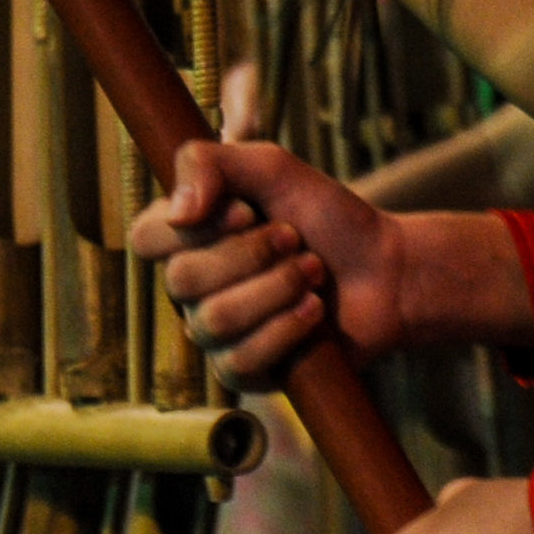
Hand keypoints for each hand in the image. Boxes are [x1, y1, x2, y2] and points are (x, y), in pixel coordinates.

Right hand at [130, 138, 403, 385]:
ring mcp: (214, 333)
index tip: (247, 211)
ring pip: (215, 320)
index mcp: (187, 239)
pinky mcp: (243, 370)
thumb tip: (177, 212)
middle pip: (183, 280)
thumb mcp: (271, 167)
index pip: (146, 237)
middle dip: (253, 255)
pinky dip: (288, 328)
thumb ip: (210, 162)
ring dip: (279, 287)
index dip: (198, 227)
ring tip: (315, 272)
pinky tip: (314, 311)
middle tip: (296, 240)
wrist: (387, 268)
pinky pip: (241, 359)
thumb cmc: (327, 217)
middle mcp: (191, 289)